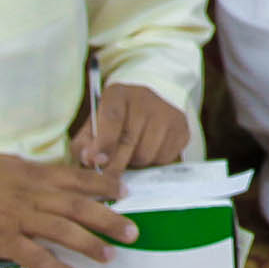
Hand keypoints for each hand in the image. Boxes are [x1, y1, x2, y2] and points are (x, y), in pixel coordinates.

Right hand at [0, 152, 130, 267]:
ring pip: (63, 232)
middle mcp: (27, 193)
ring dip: (90, 245)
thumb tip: (46, 175)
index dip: (102, 186)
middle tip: (133, 231)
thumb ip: (24, 171)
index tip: (125, 191)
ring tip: (110, 256)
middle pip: (78, 207)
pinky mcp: (0, 241)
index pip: (74, 178)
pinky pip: (35, 257)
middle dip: (109, 219)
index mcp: (27, 172)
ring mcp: (15, 218)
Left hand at [72, 82, 191, 170]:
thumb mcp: (96, 121)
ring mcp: (167, 114)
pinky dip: (152, 162)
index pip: (112, 118)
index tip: (95, 161)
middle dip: (114, 164)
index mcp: (119, 93)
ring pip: (146, 155)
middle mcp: (146, 99)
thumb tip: (89, 161)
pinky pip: (164, 159)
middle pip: (129, 141)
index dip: (103, 143)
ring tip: (129, 155)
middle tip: (107, 174)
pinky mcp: (182, 129)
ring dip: (134, 163)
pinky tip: (146, 151)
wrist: (152, 100)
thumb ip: (86, 142)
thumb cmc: (117, 117)